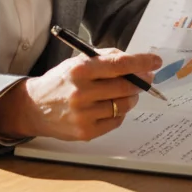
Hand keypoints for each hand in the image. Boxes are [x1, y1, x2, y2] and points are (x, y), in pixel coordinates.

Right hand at [0, 49, 161, 141]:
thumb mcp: (77, 62)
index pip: (119, 64)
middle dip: (141, 81)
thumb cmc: (61, 81)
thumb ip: (105, 59)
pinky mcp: (85, 132)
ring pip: (123, 105)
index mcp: (79, 70)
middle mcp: (81, 92)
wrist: (35, 107)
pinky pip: (116, 121)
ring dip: (131, 97)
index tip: (155, 61)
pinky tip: (110, 106)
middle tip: (146, 78)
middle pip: (126, 87)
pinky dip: (119, 113)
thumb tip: (134, 61)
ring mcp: (83, 114)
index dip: (141, 62)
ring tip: (125, 92)